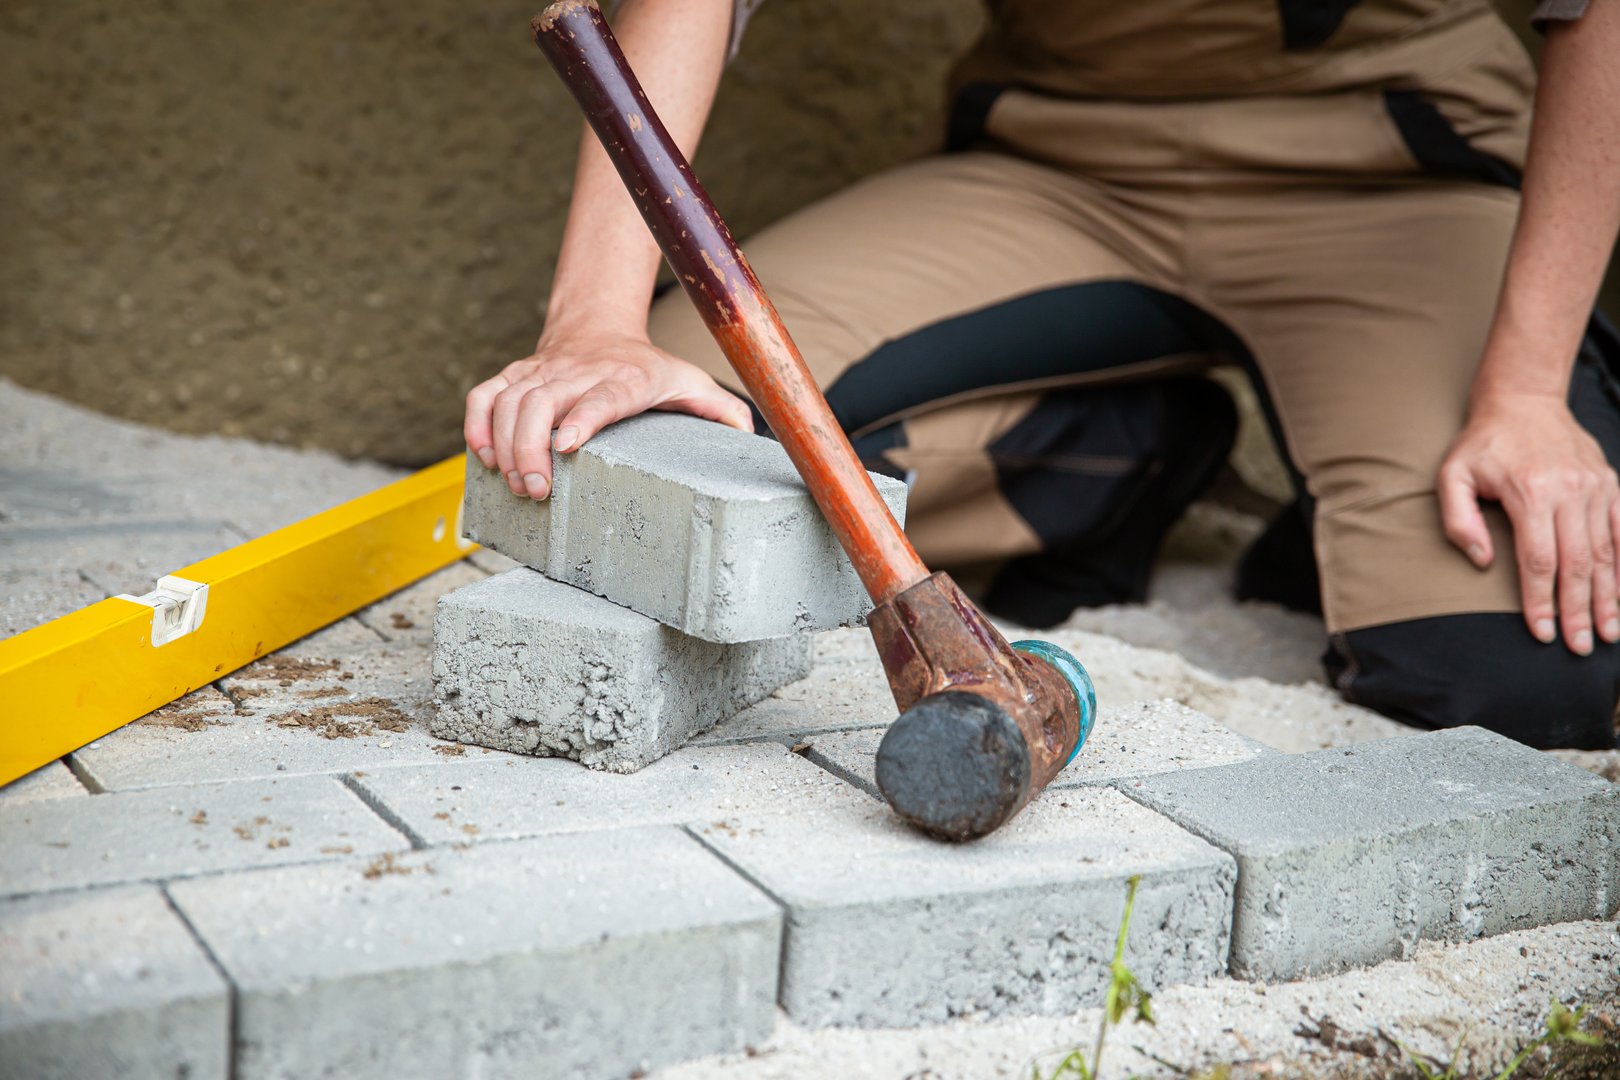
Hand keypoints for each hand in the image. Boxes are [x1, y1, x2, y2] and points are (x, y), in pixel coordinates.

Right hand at [464, 330, 751, 499]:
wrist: (598, 327)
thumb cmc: (648, 368)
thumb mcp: (691, 383)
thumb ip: (721, 410)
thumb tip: (748, 437)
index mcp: (626, 376)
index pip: (602, 395)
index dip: (583, 417)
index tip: (566, 446)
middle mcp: (580, 370)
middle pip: (543, 401)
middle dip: (531, 448)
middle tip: (536, 491)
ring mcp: (542, 371)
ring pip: (509, 400)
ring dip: (504, 444)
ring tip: (516, 485)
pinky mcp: (516, 375)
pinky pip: (484, 395)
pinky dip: (476, 425)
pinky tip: (484, 458)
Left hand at [1439, 392, 1619, 653]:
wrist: (1523, 400)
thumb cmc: (1482, 444)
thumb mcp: (1452, 474)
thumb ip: (1459, 520)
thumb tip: (1481, 561)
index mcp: (1529, 492)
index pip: (1538, 560)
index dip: (1541, 600)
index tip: (1543, 632)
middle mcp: (1568, 491)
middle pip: (1577, 563)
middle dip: (1580, 609)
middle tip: (1580, 646)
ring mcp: (1595, 487)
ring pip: (1606, 552)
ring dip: (1609, 596)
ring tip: (1608, 632)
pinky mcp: (1610, 484)